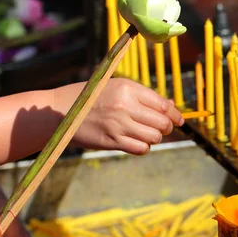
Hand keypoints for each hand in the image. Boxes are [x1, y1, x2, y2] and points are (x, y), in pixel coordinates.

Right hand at [54, 78, 183, 154]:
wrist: (58, 112)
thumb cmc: (89, 98)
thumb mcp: (114, 87)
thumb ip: (142, 96)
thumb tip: (169, 107)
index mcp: (128, 88)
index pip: (163, 104)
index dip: (174, 114)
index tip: (178, 120)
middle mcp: (125, 105)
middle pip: (162, 122)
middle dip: (167, 128)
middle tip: (163, 129)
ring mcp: (119, 125)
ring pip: (154, 137)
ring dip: (155, 138)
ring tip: (146, 134)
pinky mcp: (112, 141)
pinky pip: (140, 149)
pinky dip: (143, 148)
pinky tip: (137, 142)